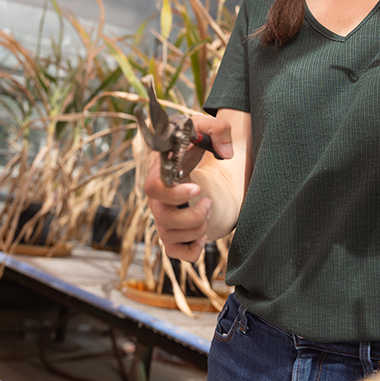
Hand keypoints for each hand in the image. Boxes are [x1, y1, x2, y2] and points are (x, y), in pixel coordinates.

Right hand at [145, 115, 232, 261]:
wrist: (196, 159)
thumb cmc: (195, 143)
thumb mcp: (205, 128)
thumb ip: (218, 129)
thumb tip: (226, 153)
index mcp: (159, 173)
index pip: (153, 188)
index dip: (174, 193)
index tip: (197, 188)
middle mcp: (157, 198)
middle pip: (161, 217)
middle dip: (191, 215)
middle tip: (208, 202)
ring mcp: (163, 216)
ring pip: (170, 236)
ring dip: (197, 229)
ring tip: (209, 210)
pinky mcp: (173, 231)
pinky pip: (174, 252)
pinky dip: (190, 251)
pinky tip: (204, 235)